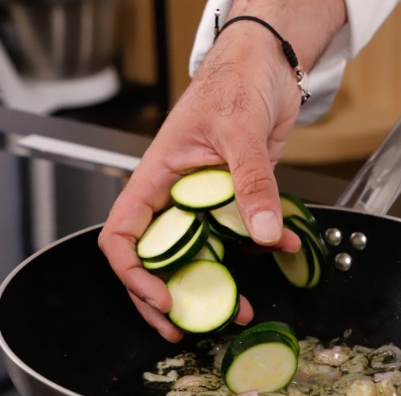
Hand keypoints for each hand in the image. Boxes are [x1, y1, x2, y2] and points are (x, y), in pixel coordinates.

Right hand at [98, 1, 345, 341]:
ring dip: (215, 285)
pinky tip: (279, 249)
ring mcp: (204, 200)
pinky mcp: (233, 199)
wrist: (267, 65)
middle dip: (167, 296)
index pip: (122, 234)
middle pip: (155, 258)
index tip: (162, 297)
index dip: (134, 273)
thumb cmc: (234, 80)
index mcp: (156, 177)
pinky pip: (239, 235)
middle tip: (186, 325)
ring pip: (199, 254)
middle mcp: (175, 195)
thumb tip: (260, 232)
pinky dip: (257, 248)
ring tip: (235, 310)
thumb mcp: (239, 132)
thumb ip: (250, 183)